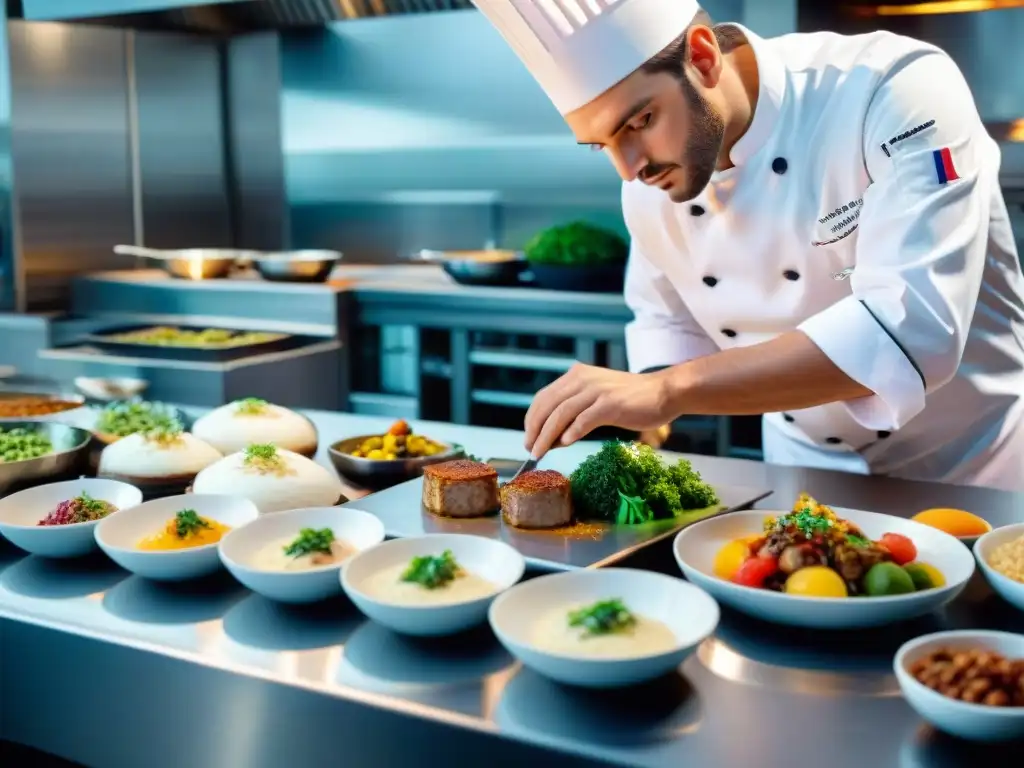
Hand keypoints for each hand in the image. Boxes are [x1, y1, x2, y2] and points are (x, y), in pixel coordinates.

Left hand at [524, 363, 676, 457]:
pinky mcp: (611, 404)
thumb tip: (553, 438)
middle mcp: (583, 379)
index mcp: (577, 376)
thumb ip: (575, 412)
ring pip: (562, 414)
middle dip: (535, 430)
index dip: (532, 418)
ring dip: (547, 436)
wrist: (663, 392)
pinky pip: (584, 420)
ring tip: (540, 452)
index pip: (544, 397)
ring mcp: (597, 391)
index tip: (528, 438)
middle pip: (549, 406)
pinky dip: (571, 433)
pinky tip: (565, 444)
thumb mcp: (597, 399)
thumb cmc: (631, 400)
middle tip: (530, 449)